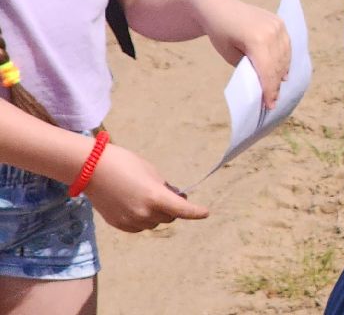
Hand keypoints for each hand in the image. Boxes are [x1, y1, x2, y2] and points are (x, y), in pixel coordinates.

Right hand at [87, 144, 207, 231]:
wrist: (91, 169)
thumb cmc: (125, 163)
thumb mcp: (151, 172)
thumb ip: (165, 189)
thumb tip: (175, 199)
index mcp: (155, 197)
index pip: (182, 210)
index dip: (196, 212)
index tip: (205, 213)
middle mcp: (143, 212)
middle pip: (169, 217)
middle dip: (172, 208)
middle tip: (169, 195)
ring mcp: (129, 221)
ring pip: (154, 223)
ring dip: (157, 214)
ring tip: (147, 197)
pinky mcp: (118, 224)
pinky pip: (139, 227)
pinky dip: (143, 219)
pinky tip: (136, 206)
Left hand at [205, 0, 291, 108]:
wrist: (220, 7)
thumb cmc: (220, 33)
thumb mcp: (229, 54)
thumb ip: (247, 67)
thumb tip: (261, 82)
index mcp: (257, 39)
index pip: (267, 70)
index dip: (269, 89)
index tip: (270, 105)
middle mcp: (272, 31)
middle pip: (278, 64)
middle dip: (275, 84)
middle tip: (273, 101)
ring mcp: (278, 25)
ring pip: (285, 56)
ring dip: (282, 73)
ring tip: (278, 89)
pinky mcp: (280, 22)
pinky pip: (286, 45)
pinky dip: (285, 60)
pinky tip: (282, 72)